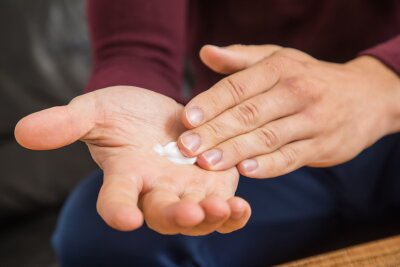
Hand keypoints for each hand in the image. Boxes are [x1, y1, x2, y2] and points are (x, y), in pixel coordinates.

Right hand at [15, 86, 250, 234]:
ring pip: (196, 216)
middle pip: (162, 214)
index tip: (123, 218)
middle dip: (175, 216)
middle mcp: (155, 191)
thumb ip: (68, 122)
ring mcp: (185, 191)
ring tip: (223, 209)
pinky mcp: (212, 185)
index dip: (118, 209)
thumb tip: (23, 131)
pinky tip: (240, 208)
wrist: (159, 112)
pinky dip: (232, 215)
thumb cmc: (123, 112)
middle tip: (188, 212)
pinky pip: (223, 209)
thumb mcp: (96, 110)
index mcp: (125, 176)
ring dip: (209, 217)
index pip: (115, 200)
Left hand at [178, 45, 399, 177]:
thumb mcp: (279, 59)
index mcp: (279, 68)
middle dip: (214, 131)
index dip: (210, 103)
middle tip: (186, 147)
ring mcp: (312, 120)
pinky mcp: (323, 145)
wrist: (365, 96)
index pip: (238, 86)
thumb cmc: (309, 77)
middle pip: (248, 114)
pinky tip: (246, 171)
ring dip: (234, 151)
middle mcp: (296, 91)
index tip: (185, 119)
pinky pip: (292, 157)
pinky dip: (269, 165)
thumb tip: (205, 52)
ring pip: (267, 137)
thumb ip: (241, 58)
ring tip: (206, 162)